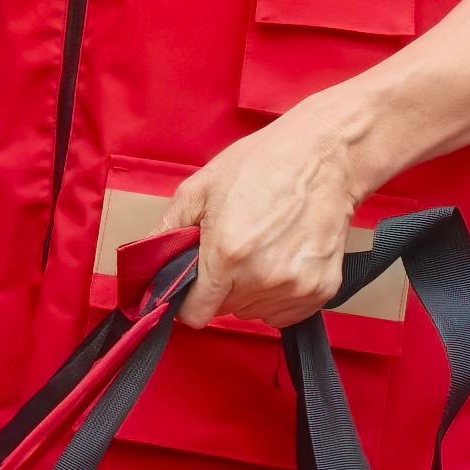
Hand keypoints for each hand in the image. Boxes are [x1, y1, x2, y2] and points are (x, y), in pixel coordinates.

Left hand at [166, 108, 366, 329]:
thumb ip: (167, 231)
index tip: (193, 284)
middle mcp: (262, 278)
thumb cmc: (264, 164)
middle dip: (221, 287)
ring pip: (255, 312)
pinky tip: (282, 259)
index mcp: (226, 255)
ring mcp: (295, 287)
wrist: (326, 155)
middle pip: (225, 310)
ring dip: (250, 291)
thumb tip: (143, 263)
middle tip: (233, 249)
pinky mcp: (321, 290)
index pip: (195, 314)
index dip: (188, 300)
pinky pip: (286, 313)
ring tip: (261, 249)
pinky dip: (279, 295)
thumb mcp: (201, 188)